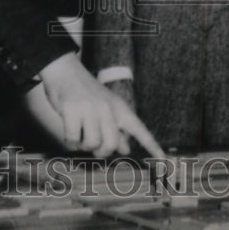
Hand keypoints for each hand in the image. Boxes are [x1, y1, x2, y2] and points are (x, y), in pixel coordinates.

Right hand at [37, 53, 161, 157]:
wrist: (64, 70)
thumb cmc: (85, 92)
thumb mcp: (105, 107)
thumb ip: (116, 128)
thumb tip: (126, 149)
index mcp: (119, 107)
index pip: (139, 129)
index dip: (151, 145)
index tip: (164, 159)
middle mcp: (107, 108)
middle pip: (111, 144)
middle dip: (100, 151)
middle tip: (93, 145)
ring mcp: (90, 109)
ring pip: (91, 144)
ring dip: (83, 145)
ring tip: (79, 132)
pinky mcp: (72, 110)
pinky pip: (73, 140)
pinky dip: (70, 141)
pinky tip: (69, 129)